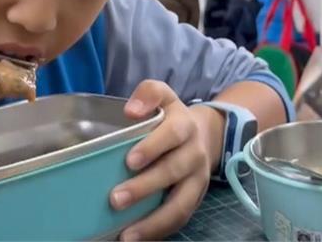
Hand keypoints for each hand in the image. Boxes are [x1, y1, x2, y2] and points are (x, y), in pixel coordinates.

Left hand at [111, 81, 210, 240]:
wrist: (206, 134)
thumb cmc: (171, 117)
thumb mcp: (163, 96)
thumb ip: (149, 94)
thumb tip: (131, 111)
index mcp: (184, 126)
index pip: (172, 134)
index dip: (153, 147)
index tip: (129, 161)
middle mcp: (194, 154)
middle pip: (173, 172)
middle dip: (144, 188)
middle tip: (115, 199)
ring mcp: (197, 180)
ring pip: (180, 204)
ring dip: (154, 221)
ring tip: (127, 235)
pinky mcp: (195, 200)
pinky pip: (180, 219)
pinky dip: (160, 231)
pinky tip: (137, 237)